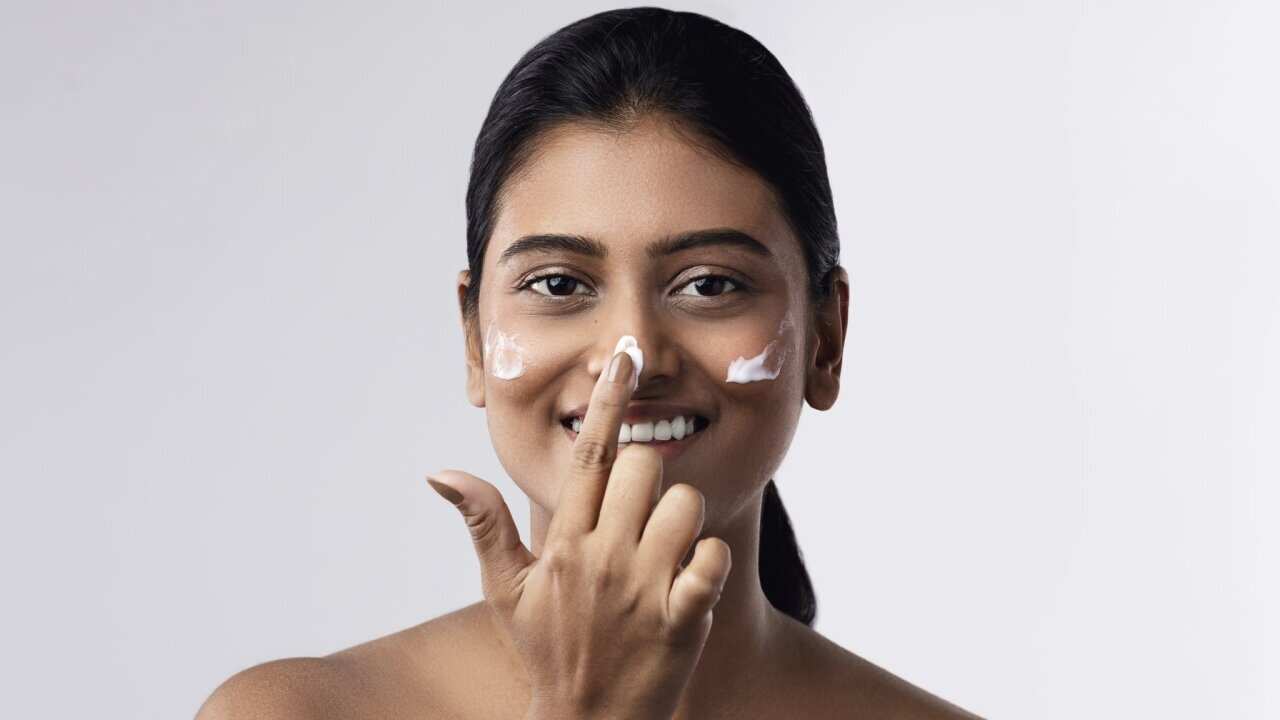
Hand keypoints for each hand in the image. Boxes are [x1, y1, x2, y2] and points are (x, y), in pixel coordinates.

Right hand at [427, 349, 731, 719]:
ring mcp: (645, 588)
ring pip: (685, 505)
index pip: (589, 455)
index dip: (608, 401)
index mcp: (563, 543)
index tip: (623, 359)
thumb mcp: (507, 591)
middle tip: (638, 517)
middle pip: (644, 467)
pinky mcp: (684, 617)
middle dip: (648, 478)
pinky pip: (714, 558)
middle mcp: (603, 557)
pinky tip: (691, 581)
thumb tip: (440, 472)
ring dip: (682, 520)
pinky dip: (711, 561)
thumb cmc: (549, 649)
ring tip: (664, 552)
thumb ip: (484, 523)